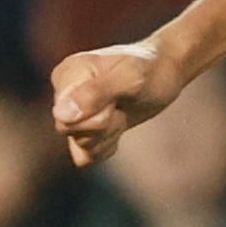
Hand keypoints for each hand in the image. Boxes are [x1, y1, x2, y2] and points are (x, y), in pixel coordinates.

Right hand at [50, 39, 180, 166]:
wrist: (164, 72)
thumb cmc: (148, 70)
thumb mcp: (131, 78)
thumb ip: (96, 93)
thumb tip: (61, 115)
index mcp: (66, 74)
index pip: (65, 116)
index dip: (98, 115)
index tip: (116, 97)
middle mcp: (62, 94)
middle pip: (69, 131)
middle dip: (104, 124)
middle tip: (121, 104)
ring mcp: (71, 114)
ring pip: (80, 145)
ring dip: (109, 133)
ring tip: (121, 109)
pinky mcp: (83, 131)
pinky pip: (87, 156)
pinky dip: (107, 145)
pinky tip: (118, 123)